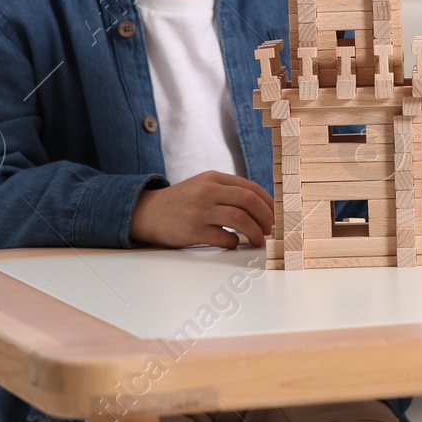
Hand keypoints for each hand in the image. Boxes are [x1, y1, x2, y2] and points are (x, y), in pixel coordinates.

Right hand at [130, 170, 273, 248]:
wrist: (147, 213)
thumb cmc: (182, 202)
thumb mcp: (203, 186)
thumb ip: (228, 191)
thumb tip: (263, 207)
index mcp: (213, 178)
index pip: (251, 188)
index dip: (268, 204)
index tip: (274, 216)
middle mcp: (207, 190)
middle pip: (249, 201)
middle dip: (266, 218)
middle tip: (269, 230)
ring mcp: (199, 210)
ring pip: (240, 219)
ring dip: (254, 232)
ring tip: (257, 240)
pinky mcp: (192, 230)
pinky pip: (224, 237)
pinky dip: (234, 243)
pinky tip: (232, 243)